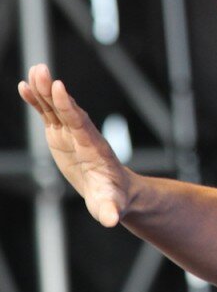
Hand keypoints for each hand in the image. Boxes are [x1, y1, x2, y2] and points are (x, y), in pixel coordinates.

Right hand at [18, 64, 133, 226]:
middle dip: (54, 92)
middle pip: (67, 110)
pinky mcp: (61, 136)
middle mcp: (83, 136)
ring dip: (45, 90)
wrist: (116, 190)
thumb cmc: (115, 198)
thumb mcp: (111, 206)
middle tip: (41, 71)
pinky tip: (24, 86)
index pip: (80, 124)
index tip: (61, 87)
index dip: (70, 107)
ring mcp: (71, 134)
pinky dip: (37, 101)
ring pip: (56, 108)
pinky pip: (48, 115)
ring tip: (33, 70)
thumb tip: (111, 221)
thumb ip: (109, 210)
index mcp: (94, 148)